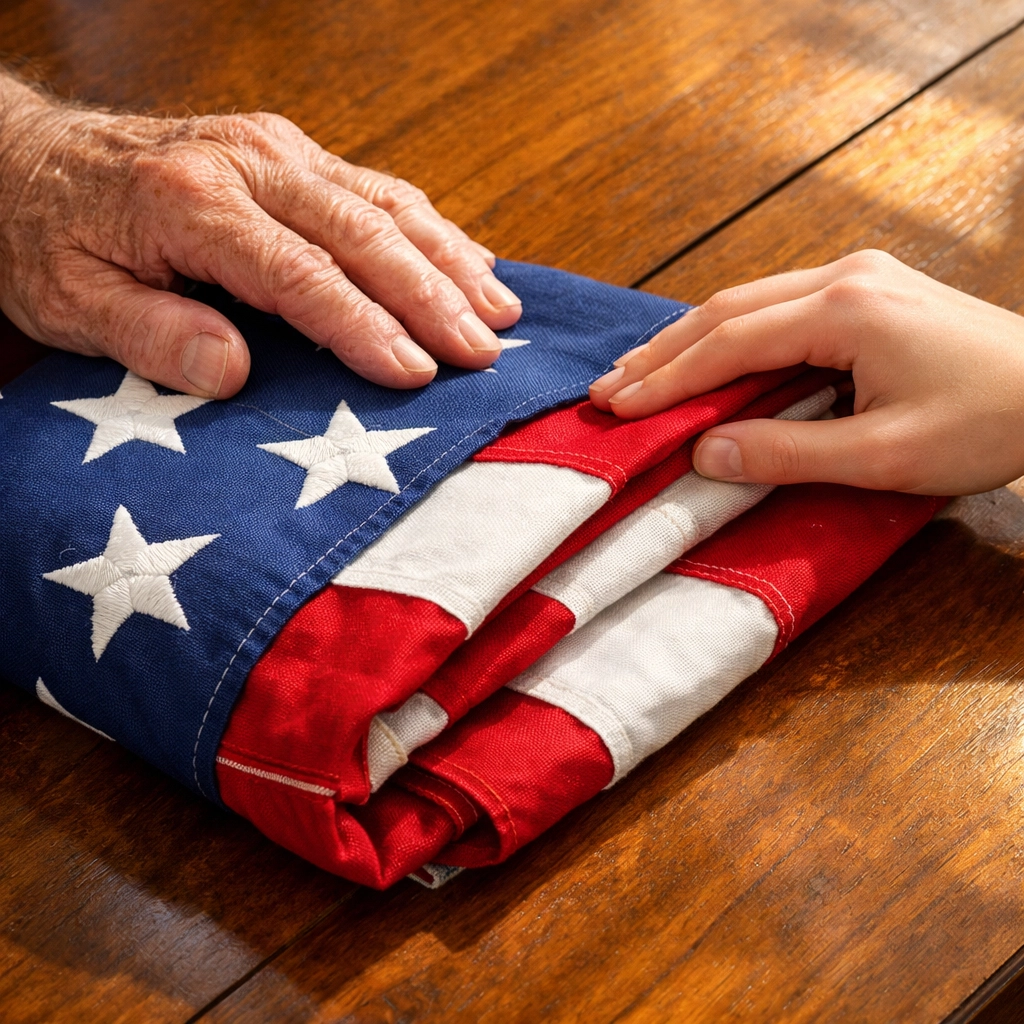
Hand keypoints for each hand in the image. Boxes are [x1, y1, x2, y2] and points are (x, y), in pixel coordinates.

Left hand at [0, 72, 520, 397]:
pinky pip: (378, 188)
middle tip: (485, 352)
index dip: (365, 326)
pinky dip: (433, 229)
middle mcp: (247, 163)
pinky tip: (470, 263)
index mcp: (190, 202)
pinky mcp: (293, 152)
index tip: (417, 374)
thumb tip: (233, 373)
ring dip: (449, 260)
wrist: (27, 162)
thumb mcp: (71, 302)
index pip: (300, 273)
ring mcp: (277, 150)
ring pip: (386, 203)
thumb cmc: (51, 239)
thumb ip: (150, 335)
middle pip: (363, 232)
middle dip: (433, 296)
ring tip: (502, 313)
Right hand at [589, 250, 1023, 494]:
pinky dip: (729, 335)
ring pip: (747, 301)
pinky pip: (776, 306)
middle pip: (727, 310)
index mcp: (846, 308)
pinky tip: (703, 354)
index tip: (617, 407)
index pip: (730, 343)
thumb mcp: (885, 454)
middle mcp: (845, 276)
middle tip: (607, 387)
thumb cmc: (991, 420)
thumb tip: (703, 453)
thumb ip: (787, 454)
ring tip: (637, 371)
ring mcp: (857, 276)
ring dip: (689, 340)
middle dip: (663, 353)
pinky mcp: (867, 289)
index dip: (668, 379)